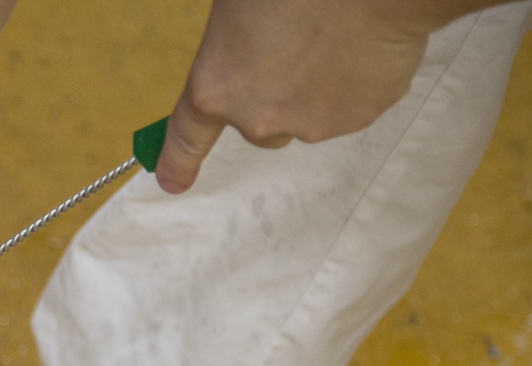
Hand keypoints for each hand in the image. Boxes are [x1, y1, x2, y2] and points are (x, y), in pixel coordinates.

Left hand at [156, 0, 433, 193]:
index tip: (171, 183)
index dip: (178, 161)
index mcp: (216, 89)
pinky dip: (353, 82)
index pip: (187, 137)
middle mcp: (258, 121)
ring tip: (332, 36)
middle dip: (271, 95)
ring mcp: (310, 125)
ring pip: (304, 115)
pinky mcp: (358, 119)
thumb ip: (231, 51)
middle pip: (258, 124)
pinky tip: (360, 44)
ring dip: (314, 88)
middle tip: (292, 44)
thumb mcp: (235, 9)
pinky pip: (348, 105)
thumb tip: (239, 60)